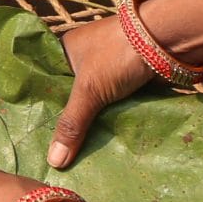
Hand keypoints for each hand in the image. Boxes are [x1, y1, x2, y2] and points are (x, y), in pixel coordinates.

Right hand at [47, 15, 154, 168]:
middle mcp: (85, 61)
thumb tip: (54, 162)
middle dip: (67, 125)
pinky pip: (114, 109)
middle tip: (54, 156)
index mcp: (67, 52)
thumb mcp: (90, 88)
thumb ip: (72, 124)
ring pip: (94, 106)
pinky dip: (111, 124)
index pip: (46, 85)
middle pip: (71, 99)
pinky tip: (102, 147)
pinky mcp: (129, 84)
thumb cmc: (119, 54)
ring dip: (90, 127)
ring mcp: (109, 72)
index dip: (42, 110)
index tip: (34, 139)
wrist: (168, 38)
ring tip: (74, 159)